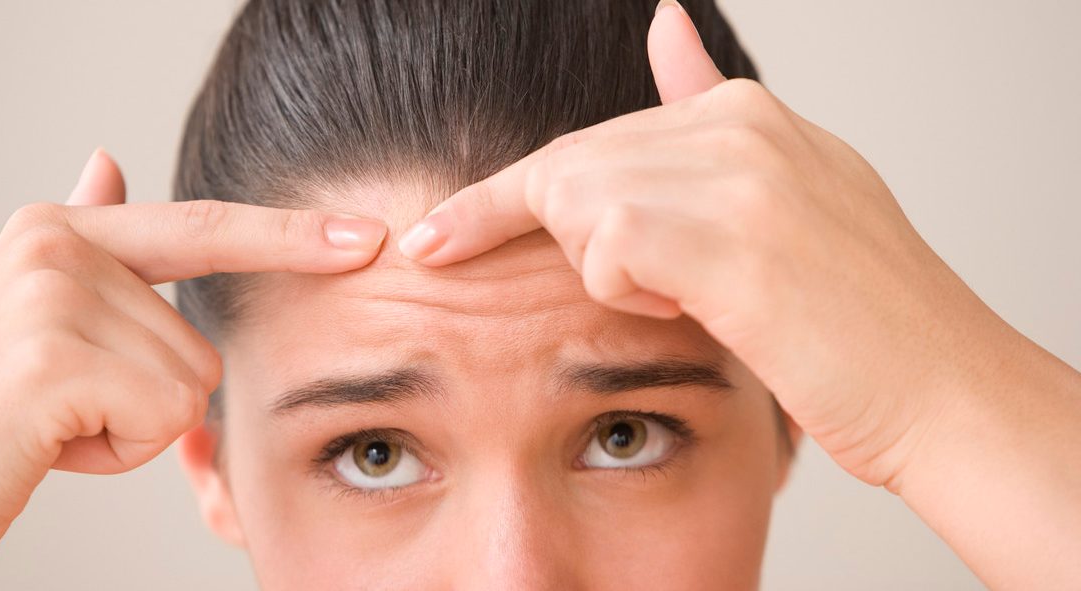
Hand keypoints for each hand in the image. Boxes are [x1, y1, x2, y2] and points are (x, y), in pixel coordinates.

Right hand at [0, 150, 387, 589]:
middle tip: (55, 413)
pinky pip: (164, 417)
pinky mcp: (54, 359)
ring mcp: (52, 297)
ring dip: (130, 428)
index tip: (367, 238)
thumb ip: (85, 245)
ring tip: (46, 427)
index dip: (289, 235)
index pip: (200, 227)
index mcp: (54, 231)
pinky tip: (46, 447)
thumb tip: (108, 160)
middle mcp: (54, 247)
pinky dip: (117, 454)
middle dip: (147, 397)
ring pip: (188, 384)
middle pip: (199, 339)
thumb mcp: (23, 314)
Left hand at [396, 0, 961, 486]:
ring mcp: (735, 174)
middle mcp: (739, 126)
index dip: (509, 197)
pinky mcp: (728, 237)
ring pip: (577, 204)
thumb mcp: (787, 193)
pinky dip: (628, 294)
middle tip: (588, 285)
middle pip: (567, 172)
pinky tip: (696, 308)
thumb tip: (663, 24)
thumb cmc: (854, 314)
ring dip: (607, 271)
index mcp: (746, 113)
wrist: (940, 390)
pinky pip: (607, 249)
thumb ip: (704, 118)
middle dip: (545, 238)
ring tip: (692, 298)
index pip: (591, 143)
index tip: (435, 235)